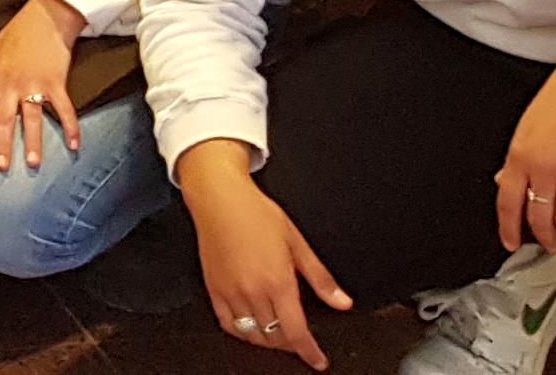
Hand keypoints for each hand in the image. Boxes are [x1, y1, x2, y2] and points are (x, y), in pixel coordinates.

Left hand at [0, 0, 86, 171]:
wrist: (44, 19)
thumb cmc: (12, 39)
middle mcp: (9, 84)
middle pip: (3, 120)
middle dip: (2, 145)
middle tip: (1, 167)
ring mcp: (33, 85)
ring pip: (32, 120)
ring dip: (34, 144)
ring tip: (34, 165)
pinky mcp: (55, 83)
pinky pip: (64, 110)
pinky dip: (70, 128)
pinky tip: (74, 146)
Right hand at [181, 140, 350, 367]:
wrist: (218, 197)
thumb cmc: (256, 213)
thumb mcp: (297, 242)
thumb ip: (320, 278)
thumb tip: (342, 301)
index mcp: (277, 281)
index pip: (296, 331)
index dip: (310, 353)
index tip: (318, 361)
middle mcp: (252, 291)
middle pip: (275, 337)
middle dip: (291, 346)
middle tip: (300, 342)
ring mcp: (230, 291)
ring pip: (251, 335)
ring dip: (268, 342)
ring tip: (278, 337)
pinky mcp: (213, 288)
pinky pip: (227, 324)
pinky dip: (242, 333)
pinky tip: (251, 328)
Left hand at [498, 38, 555, 249]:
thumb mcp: (525, 129)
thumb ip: (516, 161)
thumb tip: (504, 184)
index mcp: (521, 157)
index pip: (508, 203)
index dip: (508, 228)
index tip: (512, 242)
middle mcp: (546, 170)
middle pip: (540, 218)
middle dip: (544, 237)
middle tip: (549, 242)